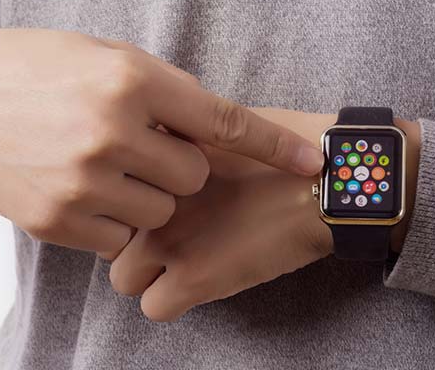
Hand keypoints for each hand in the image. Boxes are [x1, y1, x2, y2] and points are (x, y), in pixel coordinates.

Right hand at [0, 29, 322, 252]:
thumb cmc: (31, 69)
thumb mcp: (101, 57)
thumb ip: (159, 92)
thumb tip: (209, 130)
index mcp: (130, 79)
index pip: (223, 122)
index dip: (272, 146)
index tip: (311, 163)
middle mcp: (112, 130)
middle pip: (194, 175)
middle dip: (178, 166)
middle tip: (142, 148)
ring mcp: (83, 180)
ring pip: (161, 210)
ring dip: (144, 194)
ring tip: (103, 167)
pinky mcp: (58, 220)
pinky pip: (119, 236)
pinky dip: (111, 218)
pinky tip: (80, 189)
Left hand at [108, 108, 335, 320]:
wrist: (325, 182)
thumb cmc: (284, 151)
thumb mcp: (223, 127)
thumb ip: (180, 138)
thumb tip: (156, 147)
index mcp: (157, 161)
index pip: (113, 193)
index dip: (132, 203)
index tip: (155, 207)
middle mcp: (152, 200)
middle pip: (109, 235)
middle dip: (132, 239)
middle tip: (168, 237)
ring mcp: (170, 241)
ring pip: (123, 278)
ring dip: (147, 274)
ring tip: (183, 262)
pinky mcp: (196, 278)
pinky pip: (154, 308)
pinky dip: (172, 301)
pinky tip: (200, 280)